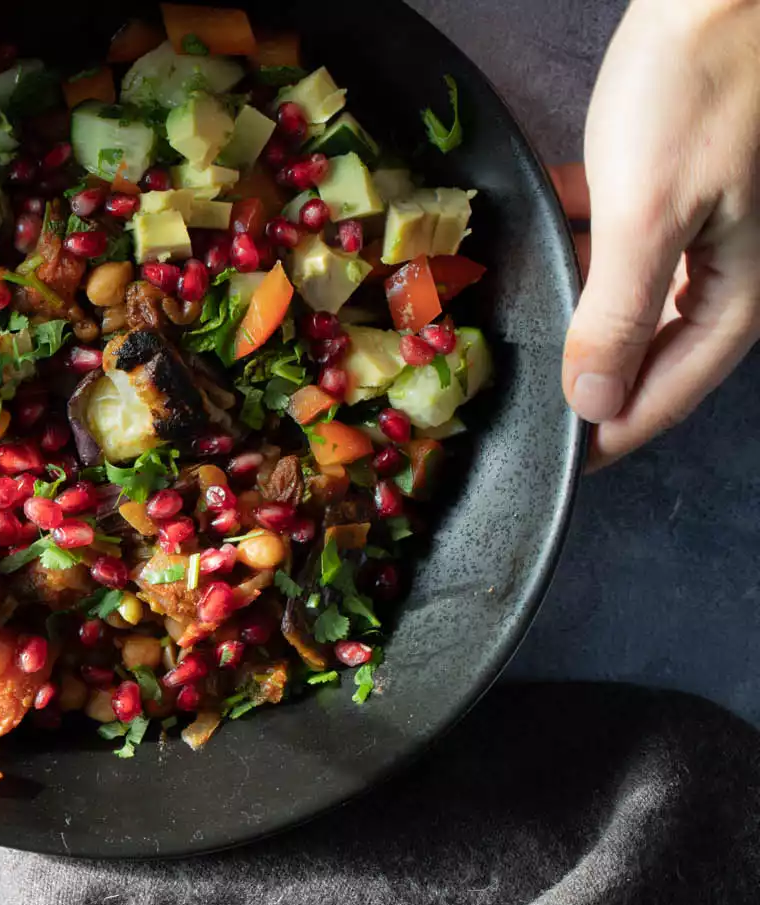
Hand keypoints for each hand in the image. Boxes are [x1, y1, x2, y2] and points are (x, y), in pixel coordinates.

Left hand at [561, 0, 759, 468]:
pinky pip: (626, 233)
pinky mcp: (682, 177)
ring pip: (633, 293)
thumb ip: (617, 314)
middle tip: (524, 405)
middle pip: (652, 349)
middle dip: (591, 376)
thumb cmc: (697, 89)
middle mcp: (729, 266)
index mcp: (736, 291)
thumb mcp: (647, 214)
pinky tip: (540, 230)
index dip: (610, 432)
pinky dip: (584, 240)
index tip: (555, 463)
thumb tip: (595, 402)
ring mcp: (709, 222)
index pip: (669, 391)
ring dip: (579, 310)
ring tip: (519, 328)